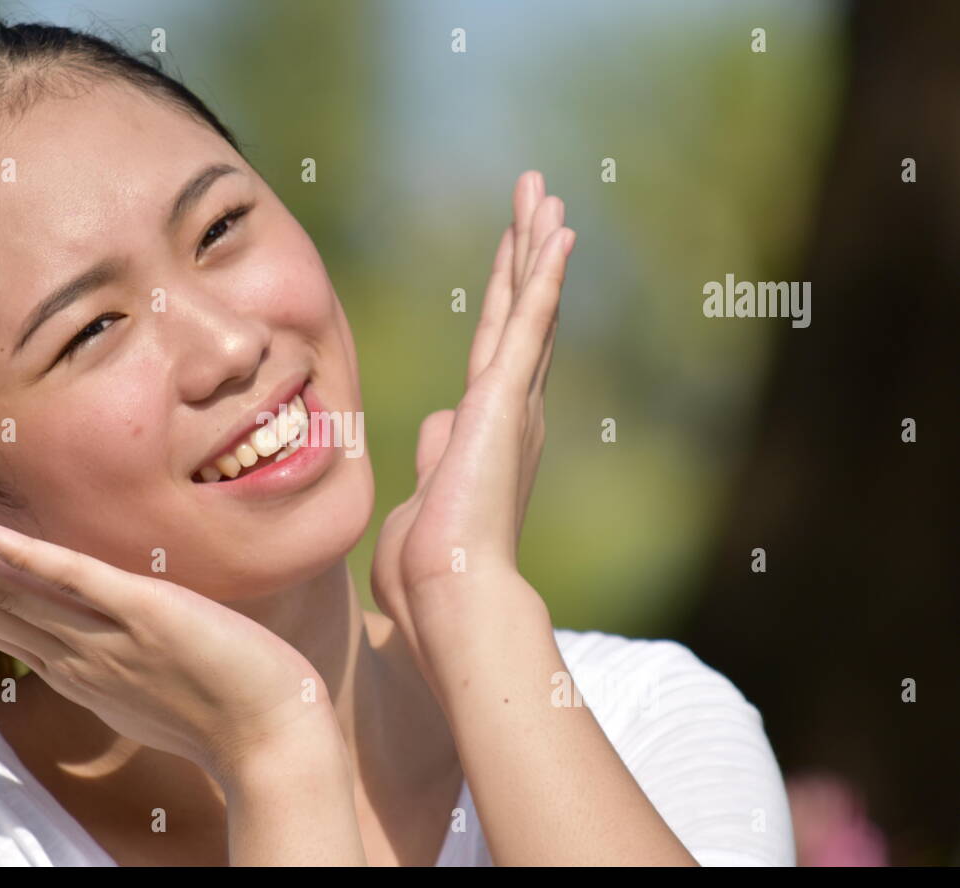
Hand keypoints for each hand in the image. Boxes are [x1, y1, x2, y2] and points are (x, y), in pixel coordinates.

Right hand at [0, 482, 337, 785]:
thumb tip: (81, 618)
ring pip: (6, 591)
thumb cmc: (219, 705)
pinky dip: (29, 561)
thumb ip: (103, 644)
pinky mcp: (149, 616)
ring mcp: (105, 637)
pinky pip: (79, 585)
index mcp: (67, 662)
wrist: (276, 738)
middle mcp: (70, 653)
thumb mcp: (141, 674)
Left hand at [370, 170, 572, 674]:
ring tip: (545, 194)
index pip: (498, 351)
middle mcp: (512, 411)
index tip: (511, 260)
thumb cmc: (429, 569)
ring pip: (528, 306)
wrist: (447, 596)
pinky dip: (544, 275)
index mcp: (490, 433)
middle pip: (521, 315)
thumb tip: (438, 426)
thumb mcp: (428, 496)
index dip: (506, 302)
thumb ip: (438, 456)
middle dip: (526, 255)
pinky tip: (557, 230)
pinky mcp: (505, 398)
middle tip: (538, 201)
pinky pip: (530, 321)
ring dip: (536, 247)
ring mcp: (513, 403)